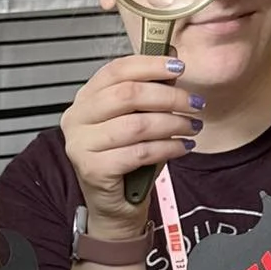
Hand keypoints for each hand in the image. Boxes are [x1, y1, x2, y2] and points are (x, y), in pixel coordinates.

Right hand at [60, 55, 201, 234]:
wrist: (115, 206)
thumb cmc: (127, 161)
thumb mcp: (138, 120)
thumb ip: (149, 93)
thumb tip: (172, 63)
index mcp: (85, 100)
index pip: (116, 70)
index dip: (150, 65)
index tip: (178, 68)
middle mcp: (76, 119)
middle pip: (128, 94)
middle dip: (169, 97)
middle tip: (193, 104)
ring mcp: (80, 145)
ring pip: (137, 125)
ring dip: (172, 124)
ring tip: (191, 128)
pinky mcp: (93, 169)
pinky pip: (139, 152)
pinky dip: (167, 148)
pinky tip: (181, 147)